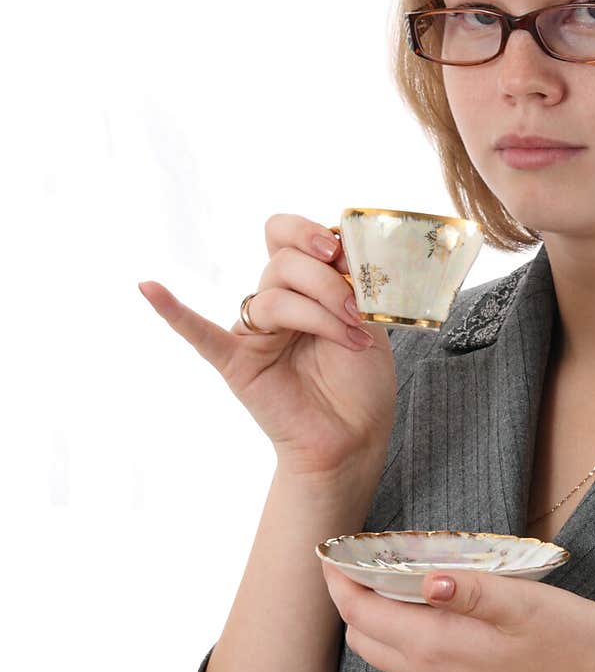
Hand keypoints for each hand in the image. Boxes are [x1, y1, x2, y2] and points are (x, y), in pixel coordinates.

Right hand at [138, 213, 396, 476]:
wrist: (356, 438)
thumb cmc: (361, 380)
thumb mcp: (367, 317)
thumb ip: (350, 281)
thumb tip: (339, 244)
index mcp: (301, 284)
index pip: (285, 234)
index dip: (308, 233)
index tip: (339, 252)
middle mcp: (272, 302)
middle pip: (282, 262)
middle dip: (326, 282)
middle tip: (356, 310)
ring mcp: (252, 333)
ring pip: (272, 298)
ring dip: (319, 314)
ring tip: (351, 340)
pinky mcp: (236, 364)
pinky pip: (199, 334)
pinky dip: (174, 311)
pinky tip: (149, 289)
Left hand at [320, 561, 594, 671]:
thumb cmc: (573, 651)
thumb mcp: (527, 606)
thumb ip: (473, 591)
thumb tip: (426, 579)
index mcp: (436, 648)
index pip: (360, 613)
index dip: (339, 579)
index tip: (330, 548)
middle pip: (364, 636)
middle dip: (352, 597)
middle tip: (364, 556)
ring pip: (388, 653)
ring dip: (379, 615)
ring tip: (398, 573)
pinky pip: (416, 662)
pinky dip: (407, 631)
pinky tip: (437, 604)